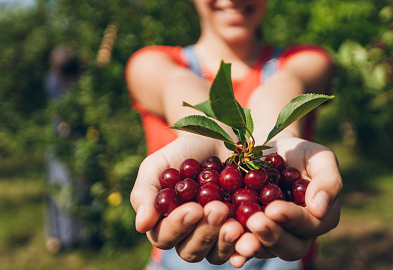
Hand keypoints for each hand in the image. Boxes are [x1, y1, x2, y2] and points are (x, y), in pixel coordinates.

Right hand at [130, 135, 243, 264]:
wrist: (224, 137)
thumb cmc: (186, 152)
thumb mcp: (160, 164)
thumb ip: (146, 191)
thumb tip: (141, 225)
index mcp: (166, 223)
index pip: (165, 237)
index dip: (178, 226)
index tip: (193, 209)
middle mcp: (190, 236)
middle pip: (191, 250)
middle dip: (204, 232)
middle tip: (218, 209)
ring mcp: (217, 237)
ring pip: (216, 255)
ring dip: (225, 243)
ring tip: (235, 225)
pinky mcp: (243, 232)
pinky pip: (243, 248)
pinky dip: (246, 248)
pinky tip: (251, 241)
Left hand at [229, 137, 341, 267]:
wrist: (268, 147)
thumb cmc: (299, 152)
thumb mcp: (319, 157)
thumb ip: (328, 180)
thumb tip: (318, 208)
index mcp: (319, 218)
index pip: (309, 225)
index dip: (293, 219)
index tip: (274, 208)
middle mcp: (297, 234)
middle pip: (289, 247)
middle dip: (271, 235)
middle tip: (255, 222)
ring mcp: (272, 236)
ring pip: (265, 250)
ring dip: (251, 245)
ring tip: (236, 231)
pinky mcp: (249, 234)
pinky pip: (242, 247)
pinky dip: (233, 249)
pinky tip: (226, 246)